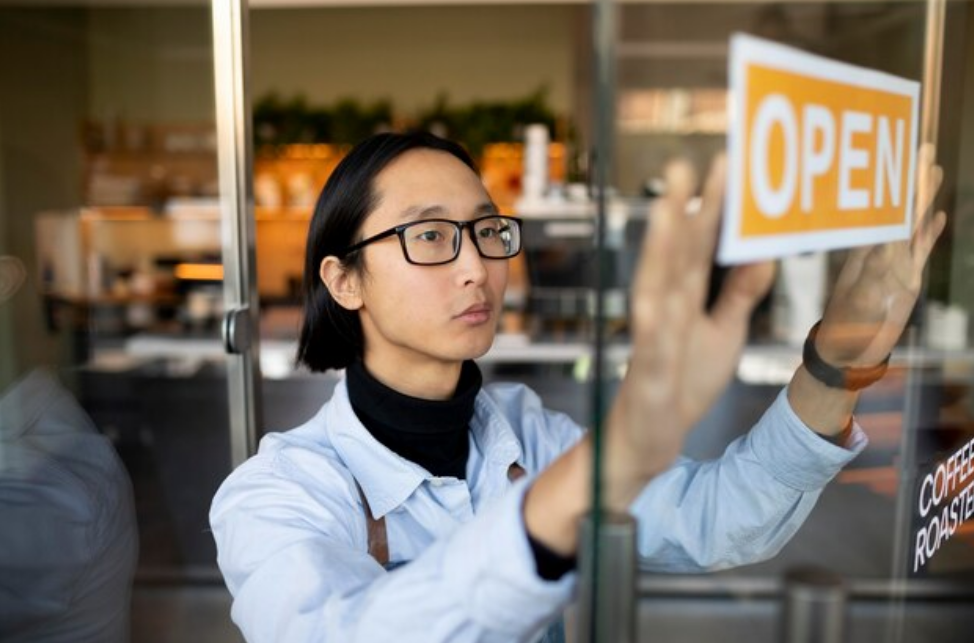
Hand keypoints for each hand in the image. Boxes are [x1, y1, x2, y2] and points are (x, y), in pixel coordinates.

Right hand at [605, 157, 774, 494]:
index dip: (711, 207)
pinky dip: (652, 320)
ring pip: (655, 287)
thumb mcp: (724, 331)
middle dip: (680, 209)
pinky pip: (651, 344)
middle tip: (685, 164)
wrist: (654, 438)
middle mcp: (665, 309)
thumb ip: (739, 292)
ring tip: (665, 210)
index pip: (699, 245)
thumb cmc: (684, 381)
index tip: (724, 166)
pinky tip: (654, 296)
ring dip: (659, 249)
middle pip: (674, 254)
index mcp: (685, 298)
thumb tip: (761, 250)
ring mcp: (653, 339)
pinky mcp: (649, 373)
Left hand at [815, 144, 947, 366]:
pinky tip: (937, 215)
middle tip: (921, 148)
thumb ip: (870, 280)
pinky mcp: (906, 282)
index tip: (898, 157)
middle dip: (911, 181)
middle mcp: (881, 256)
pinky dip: (928, 234)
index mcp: (865, 256)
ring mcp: (895, 267)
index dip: (892, 188)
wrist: (848, 357)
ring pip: (912, 226)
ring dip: (922, 199)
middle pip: (900, 211)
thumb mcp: (857, 306)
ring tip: (932, 169)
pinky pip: (920, 252)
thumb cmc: (844, 333)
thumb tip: (882, 251)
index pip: (883, 213)